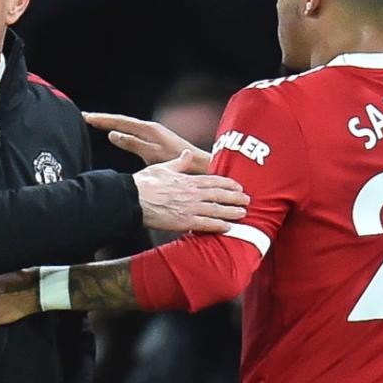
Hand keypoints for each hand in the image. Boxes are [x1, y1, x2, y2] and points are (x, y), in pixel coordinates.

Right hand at [84, 111, 210, 170]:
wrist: (197, 164)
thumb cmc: (177, 161)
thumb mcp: (152, 154)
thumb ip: (133, 143)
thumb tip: (112, 133)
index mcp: (148, 129)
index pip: (120, 121)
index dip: (102, 119)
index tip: (86, 117)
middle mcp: (149, 128)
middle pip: (121, 120)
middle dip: (103, 118)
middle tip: (85, 117)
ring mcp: (152, 132)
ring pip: (126, 125)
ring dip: (110, 123)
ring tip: (95, 122)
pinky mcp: (154, 139)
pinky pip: (132, 131)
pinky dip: (120, 129)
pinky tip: (116, 133)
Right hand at [133, 150, 247, 232]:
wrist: (133, 198)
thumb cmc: (145, 183)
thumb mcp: (163, 167)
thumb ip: (178, 163)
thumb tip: (187, 154)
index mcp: (188, 180)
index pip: (213, 181)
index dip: (228, 184)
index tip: (238, 186)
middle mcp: (192, 194)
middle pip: (219, 195)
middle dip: (235, 198)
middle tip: (248, 200)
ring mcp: (190, 208)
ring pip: (216, 210)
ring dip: (231, 211)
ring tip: (243, 213)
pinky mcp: (184, 222)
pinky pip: (205, 224)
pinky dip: (218, 225)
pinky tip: (228, 227)